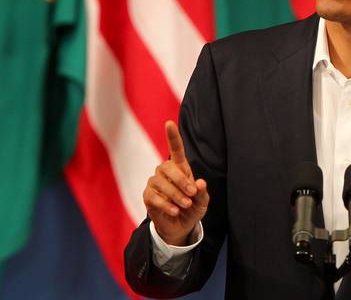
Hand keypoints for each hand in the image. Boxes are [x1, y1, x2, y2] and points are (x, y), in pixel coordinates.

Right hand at [143, 120, 209, 245]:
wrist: (180, 227)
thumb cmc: (192, 209)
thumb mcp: (202, 203)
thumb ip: (202, 193)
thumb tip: (200, 183)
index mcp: (180, 168)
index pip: (175, 149)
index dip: (172, 136)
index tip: (169, 123)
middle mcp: (165, 173)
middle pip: (167, 166)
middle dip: (180, 180)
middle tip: (191, 194)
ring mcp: (154, 184)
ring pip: (160, 182)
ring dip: (175, 194)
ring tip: (185, 205)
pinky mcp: (148, 197)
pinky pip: (154, 196)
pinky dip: (166, 204)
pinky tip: (175, 211)